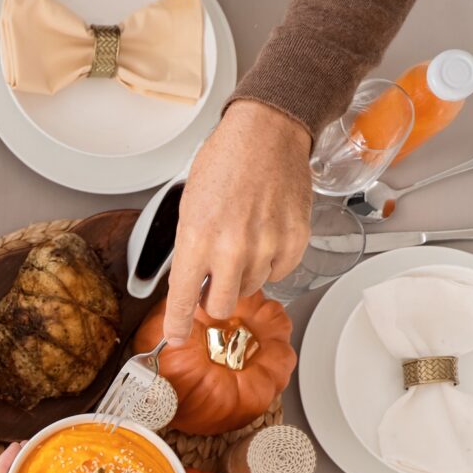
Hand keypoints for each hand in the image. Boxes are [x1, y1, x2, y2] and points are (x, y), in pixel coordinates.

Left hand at [165, 100, 312, 342]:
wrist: (266, 134)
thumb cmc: (224, 163)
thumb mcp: (188, 208)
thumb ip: (190, 252)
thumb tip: (190, 287)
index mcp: (196, 240)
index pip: (183, 301)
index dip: (178, 326)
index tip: (177, 338)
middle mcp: (232, 249)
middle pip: (221, 307)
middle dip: (213, 299)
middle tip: (212, 280)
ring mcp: (266, 247)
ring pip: (250, 289)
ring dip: (242, 275)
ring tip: (241, 239)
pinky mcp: (295, 242)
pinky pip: (278, 273)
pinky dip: (269, 262)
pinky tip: (264, 235)